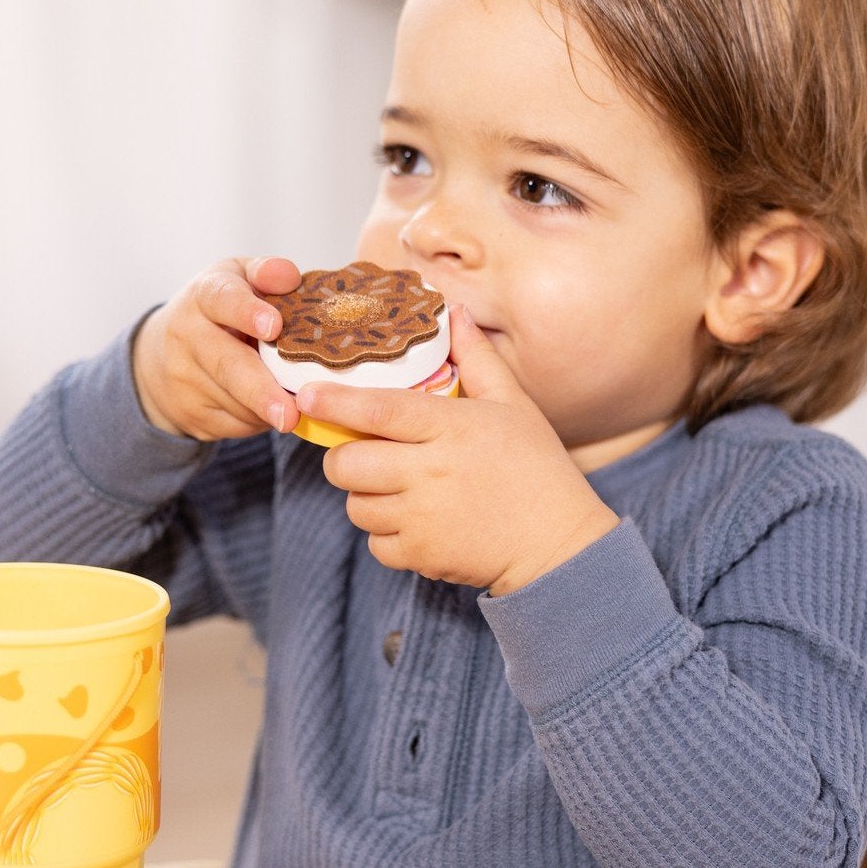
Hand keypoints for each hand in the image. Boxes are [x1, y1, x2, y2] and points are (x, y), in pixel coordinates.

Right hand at [131, 256, 303, 440]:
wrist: (160, 354)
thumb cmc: (219, 311)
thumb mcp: (237, 280)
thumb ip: (265, 273)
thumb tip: (289, 276)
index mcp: (204, 296)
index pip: (222, 299)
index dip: (247, 312)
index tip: (273, 326)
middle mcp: (186, 335)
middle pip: (227, 366)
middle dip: (260, 391)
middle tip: (289, 412)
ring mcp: (183, 379)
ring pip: (236, 402)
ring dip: (271, 407)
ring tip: (295, 402)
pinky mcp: (191, 414)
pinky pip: (235, 425)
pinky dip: (260, 421)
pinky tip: (268, 408)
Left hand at [298, 306, 619, 594]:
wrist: (559, 544)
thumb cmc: (537, 468)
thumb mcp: (513, 404)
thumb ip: (477, 358)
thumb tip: (455, 312)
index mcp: (450, 428)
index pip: (378, 410)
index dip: (336, 402)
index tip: (307, 394)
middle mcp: (430, 472)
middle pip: (348, 464)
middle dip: (342, 457)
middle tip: (361, 452)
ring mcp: (423, 518)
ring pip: (355, 505)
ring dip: (365, 496)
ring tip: (396, 487)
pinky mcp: (422, 555)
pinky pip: (375, 543)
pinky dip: (384, 534)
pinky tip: (412, 520)